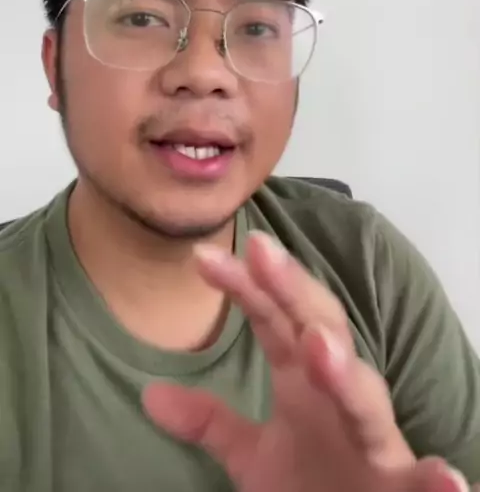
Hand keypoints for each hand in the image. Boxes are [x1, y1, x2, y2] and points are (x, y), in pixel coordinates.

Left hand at [143, 231, 470, 491]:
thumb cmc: (314, 481)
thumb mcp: (253, 455)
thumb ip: (210, 422)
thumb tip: (150, 395)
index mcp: (306, 379)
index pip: (273, 319)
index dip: (243, 286)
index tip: (203, 257)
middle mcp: (339, 396)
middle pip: (320, 332)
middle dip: (294, 293)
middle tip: (262, 253)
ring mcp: (372, 440)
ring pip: (364, 399)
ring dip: (345, 372)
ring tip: (318, 347)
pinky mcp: (402, 487)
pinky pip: (421, 481)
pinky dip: (436, 479)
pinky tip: (447, 477)